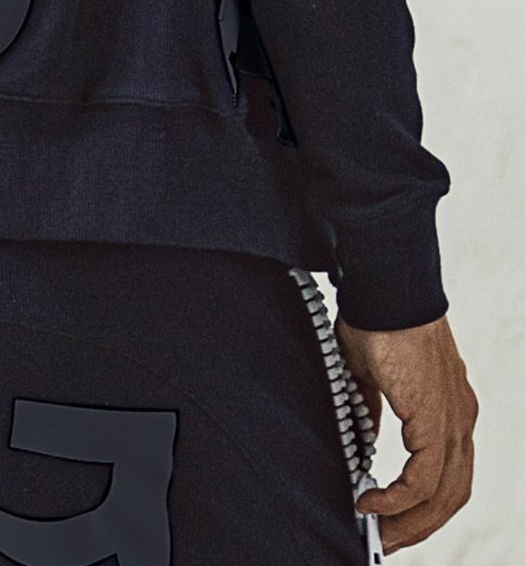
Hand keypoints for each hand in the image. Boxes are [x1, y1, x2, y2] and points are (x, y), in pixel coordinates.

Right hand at [335, 311, 477, 550]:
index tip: (390, 516)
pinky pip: (423, 479)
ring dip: (410, 521)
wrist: (386, 288)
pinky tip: (370, 500)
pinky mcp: (435, 420)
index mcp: (450, 406)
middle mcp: (460, 417)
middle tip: (384, 539)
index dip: (423, 501)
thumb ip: (374, 408)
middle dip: (417, 524)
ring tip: (378, 531)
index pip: (448, 471)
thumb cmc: (376, 318)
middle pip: (451, 494)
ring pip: (442, 495)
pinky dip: (397, 498)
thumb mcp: (371, 373)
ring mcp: (453, 420)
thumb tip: (367, 438)